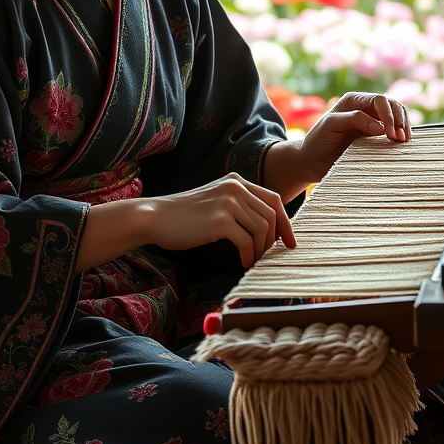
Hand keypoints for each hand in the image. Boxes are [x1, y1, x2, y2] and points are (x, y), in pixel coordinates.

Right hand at [146, 174, 295, 268]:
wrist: (155, 217)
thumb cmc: (183, 216)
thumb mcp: (215, 200)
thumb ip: (238, 206)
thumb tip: (264, 229)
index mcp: (236, 181)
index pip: (273, 199)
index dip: (285, 222)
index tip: (289, 241)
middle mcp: (235, 187)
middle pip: (272, 214)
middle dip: (276, 239)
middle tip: (272, 256)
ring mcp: (228, 202)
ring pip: (262, 229)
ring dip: (261, 250)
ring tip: (254, 261)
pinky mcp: (221, 221)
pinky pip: (247, 242)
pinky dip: (249, 256)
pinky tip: (244, 263)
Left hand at [295, 92, 411, 184]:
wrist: (310, 161)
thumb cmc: (317, 140)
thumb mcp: (331, 125)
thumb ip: (353, 120)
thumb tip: (380, 127)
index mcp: (354, 101)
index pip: (380, 101)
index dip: (388, 115)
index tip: (389, 133)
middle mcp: (364, 109)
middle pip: (392, 107)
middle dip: (399, 121)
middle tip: (401, 139)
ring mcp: (371, 123)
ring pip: (396, 118)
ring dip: (403, 127)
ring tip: (404, 142)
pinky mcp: (374, 138)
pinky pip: (392, 133)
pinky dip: (400, 136)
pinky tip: (402, 145)